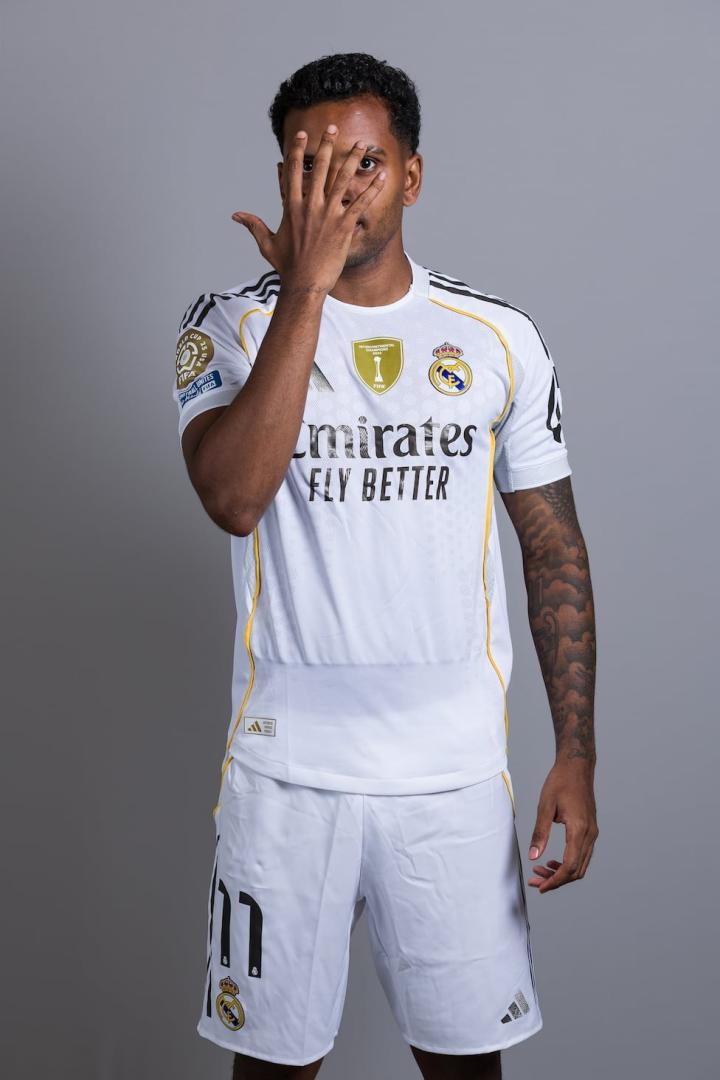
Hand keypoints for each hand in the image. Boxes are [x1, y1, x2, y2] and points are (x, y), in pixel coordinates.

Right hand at [230, 124, 386, 294]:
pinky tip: (382, 175)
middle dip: (326, 145)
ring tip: (362, 144)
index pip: (293, 172)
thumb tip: (236, 215)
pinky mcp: (343, 226)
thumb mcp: (267, 244)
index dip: (297, 151)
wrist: (304, 285)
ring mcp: (327, 215)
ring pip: (342, 179)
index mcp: (292, 207)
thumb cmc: (287, 267)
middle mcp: (310, 206)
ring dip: (353, 160)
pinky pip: (360, 202)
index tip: (302, 135)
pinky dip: (372, 188)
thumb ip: (254, 225)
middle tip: (332, 128)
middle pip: (319, 168)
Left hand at [527, 760, 598, 892]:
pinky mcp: (590, 830)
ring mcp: (592, 833)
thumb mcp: (545, 806)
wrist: (577, 766)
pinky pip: (582, 854)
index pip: (569, 866)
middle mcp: (590, 834)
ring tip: (541, 871)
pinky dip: (569, 863)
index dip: (555, 881)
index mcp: (579, 830)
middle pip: (576, 870)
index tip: (541, 887)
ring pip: (581, 864)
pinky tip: (553, 861)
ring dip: (562, 873)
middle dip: (557, 880)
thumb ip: (540, 833)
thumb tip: (534, 856)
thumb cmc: (560, 782)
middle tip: (536, 882)